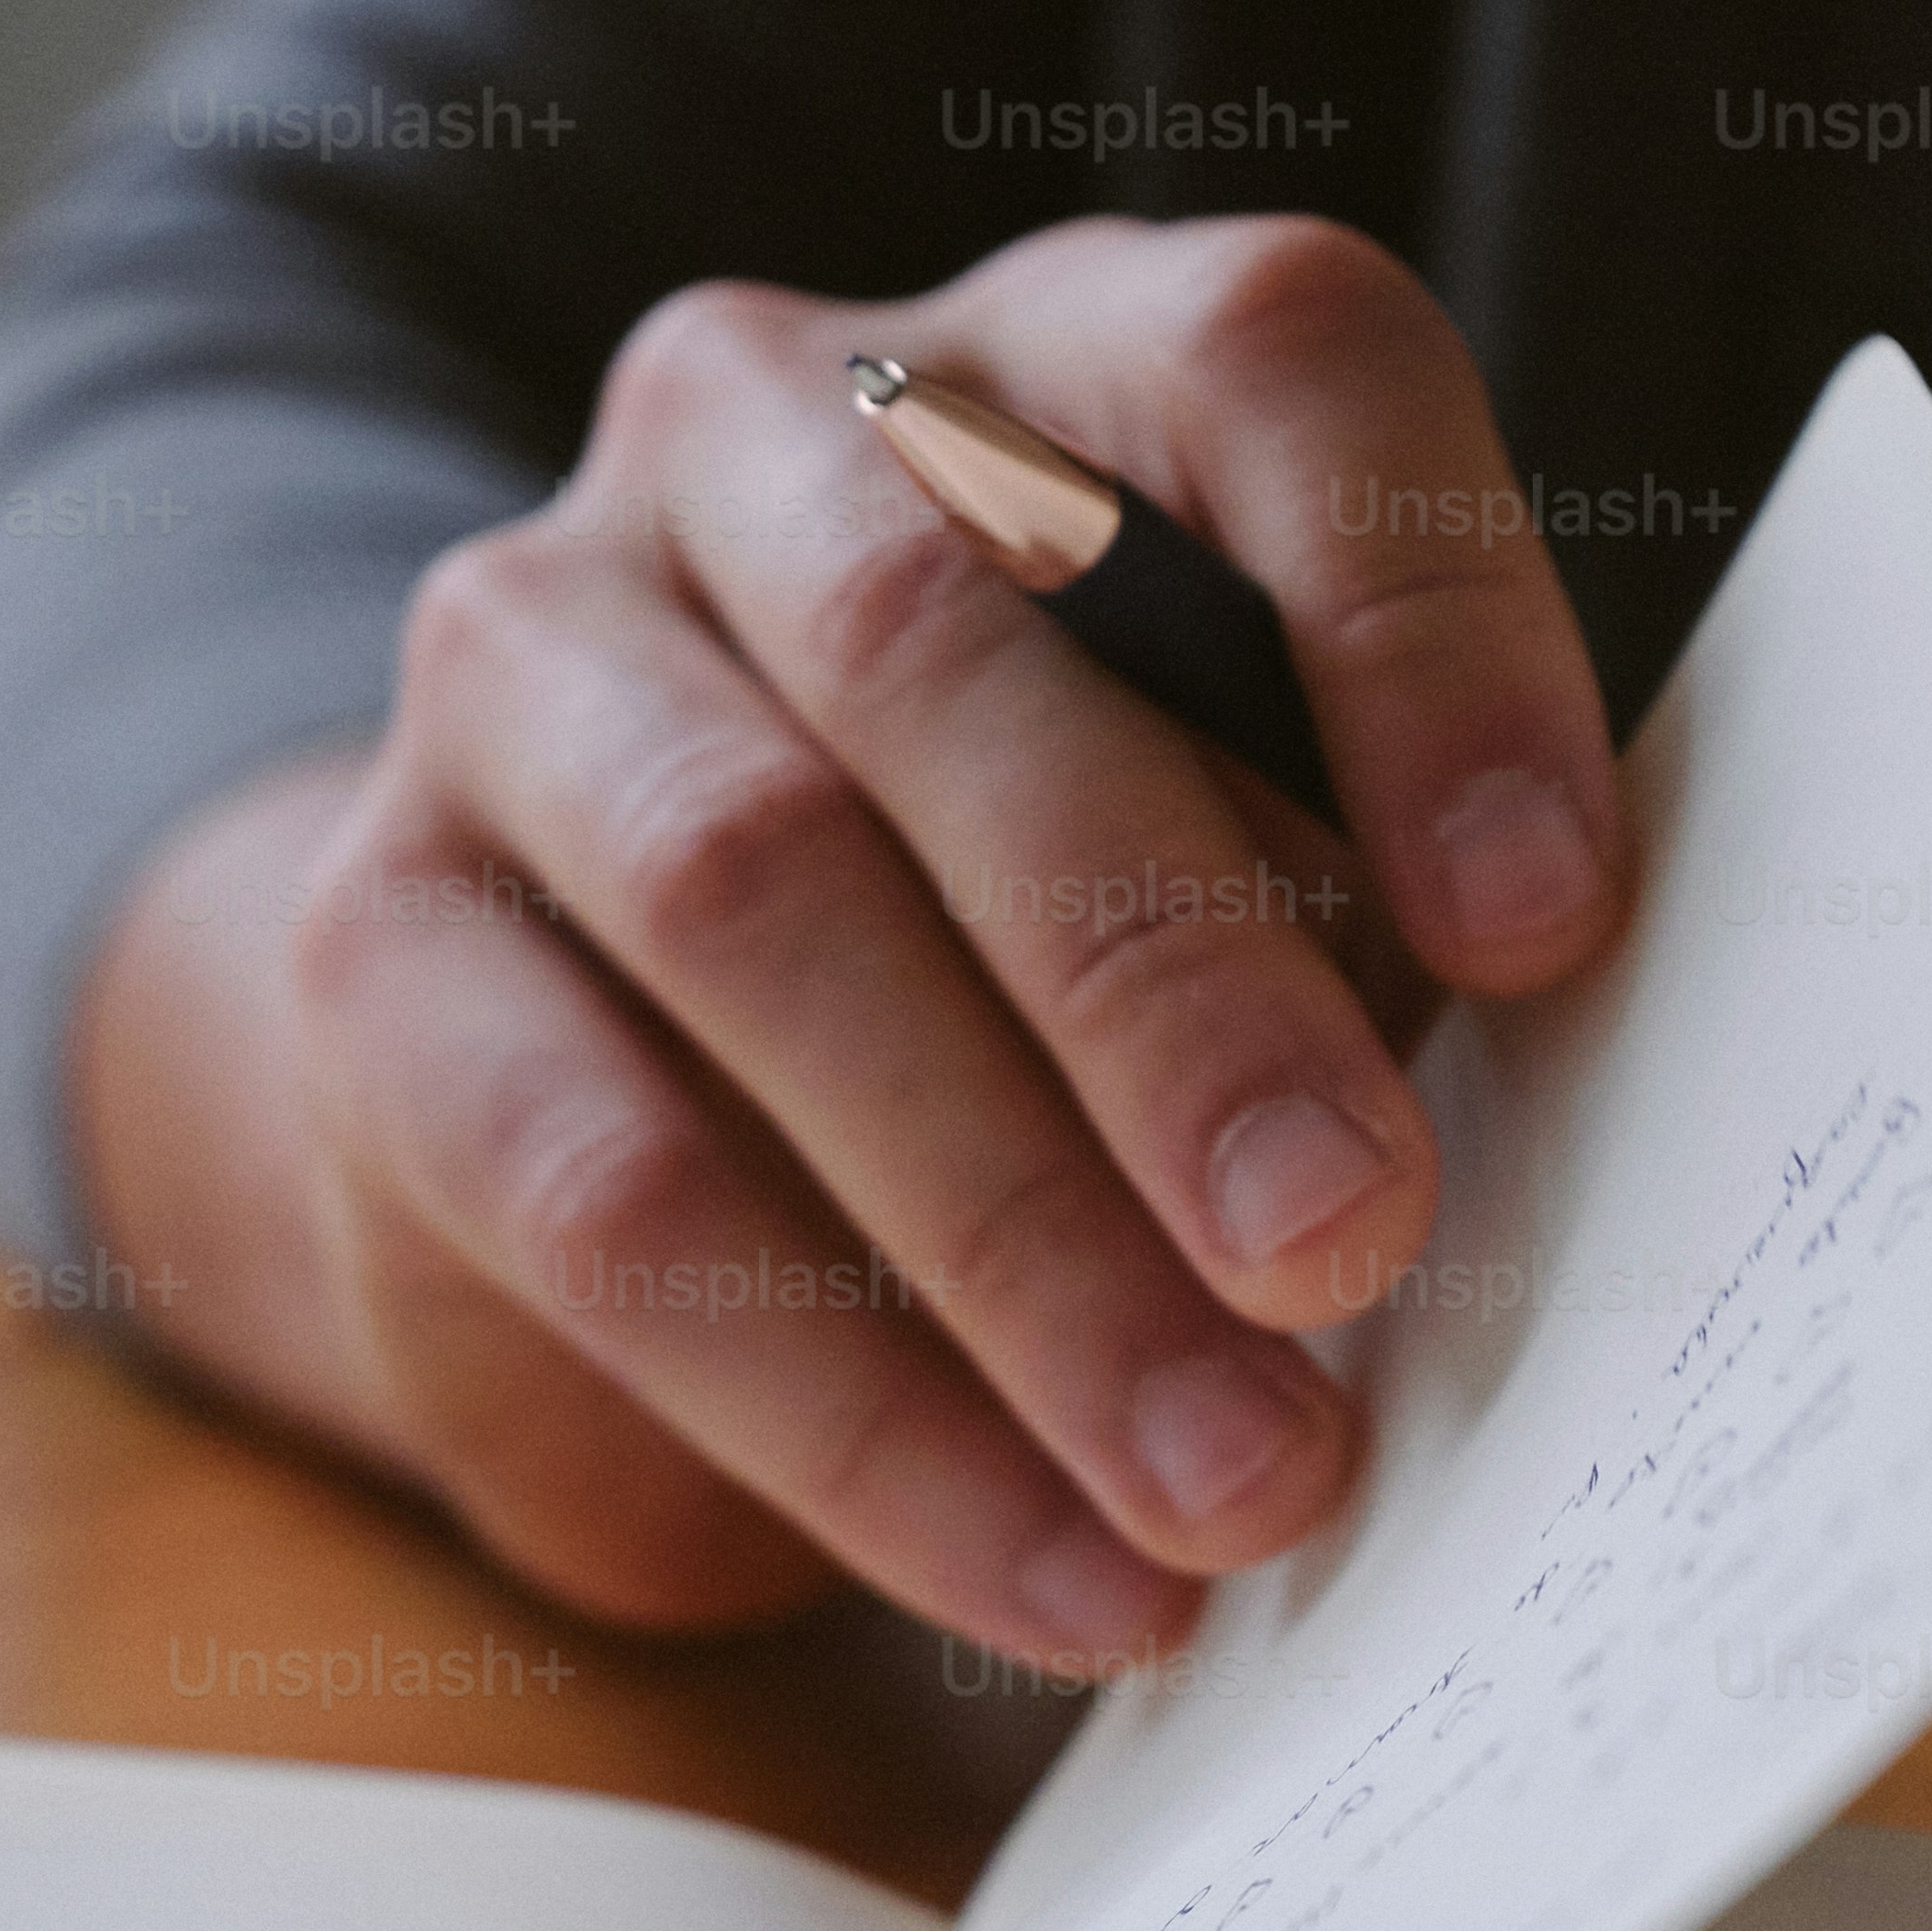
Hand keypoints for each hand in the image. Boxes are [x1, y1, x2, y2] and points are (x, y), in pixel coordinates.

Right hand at [71, 216, 1628, 1666]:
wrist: (598, 1093)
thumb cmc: (1041, 959)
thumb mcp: (1259, 877)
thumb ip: (1381, 931)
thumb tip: (1558, 1150)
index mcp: (1051, 362)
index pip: (1258, 362)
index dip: (1418, 619)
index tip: (1555, 925)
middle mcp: (756, 436)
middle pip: (954, 644)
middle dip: (1174, 980)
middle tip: (1349, 1246)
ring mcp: (524, 665)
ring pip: (751, 894)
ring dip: (1017, 1229)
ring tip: (1228, 1475)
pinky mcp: (373, 941)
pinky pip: (600, 1179)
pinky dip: (853, 1411)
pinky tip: (1049, 1568)